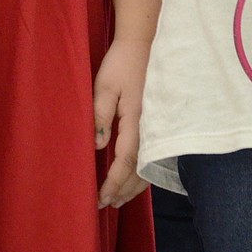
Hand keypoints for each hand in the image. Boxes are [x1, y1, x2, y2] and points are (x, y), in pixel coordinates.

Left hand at [93, 36, 151, 208]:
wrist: (140, 47)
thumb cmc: (119, 65)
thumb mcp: (103, 86)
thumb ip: (101, 115)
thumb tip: (98, 145)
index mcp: (135, 122)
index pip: (126, 161)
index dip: (114, 182)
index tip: (101, 198)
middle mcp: (148, 129)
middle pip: (139, 170)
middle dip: (122, 191)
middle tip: (104, 205)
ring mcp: (153, 127)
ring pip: (146, 166)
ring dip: (132, 186)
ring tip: (116, 200)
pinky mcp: (153, 124)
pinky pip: (149, 156)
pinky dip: (140, 173)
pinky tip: (130, 178)